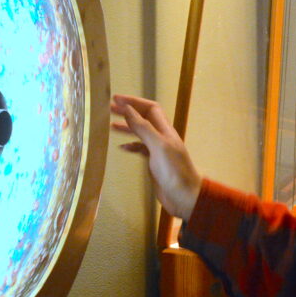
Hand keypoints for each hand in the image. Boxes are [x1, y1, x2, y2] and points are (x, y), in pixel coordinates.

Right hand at [111, 94, 201, 220]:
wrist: (185, 197)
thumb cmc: (174, 171)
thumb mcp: (158, 146)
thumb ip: (143, 128)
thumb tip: (128, 109)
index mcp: (165, 130)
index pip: (150, 108)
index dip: (134, 102)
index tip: (116, 99)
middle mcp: (161, 137)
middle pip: (144, 118)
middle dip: (128, 111)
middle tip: (109, 108)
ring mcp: (158, 150)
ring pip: (141, 133)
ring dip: (127, 127)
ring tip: (111, 124)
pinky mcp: (154, 163)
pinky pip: (140, 149)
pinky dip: (130, 145)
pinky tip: (122, 147)